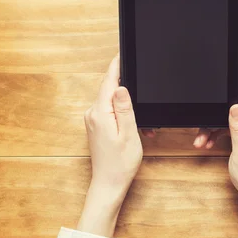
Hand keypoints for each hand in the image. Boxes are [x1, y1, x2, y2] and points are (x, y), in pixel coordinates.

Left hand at [77, 55, 141, 236]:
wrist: (108, 184)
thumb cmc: (120, 163)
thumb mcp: (129, 133)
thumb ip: (125, 108)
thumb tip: (122, 87)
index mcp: (100, 113)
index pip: (109, 81)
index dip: (117, 65)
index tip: (122, 52)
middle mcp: (92, 114)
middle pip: (111, 90)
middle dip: (129, 92)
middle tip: (144, 104)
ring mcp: (92, 120)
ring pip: (112, 102)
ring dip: (128, 108)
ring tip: (141, 127)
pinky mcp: (95, 126)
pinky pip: (110, 112)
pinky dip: (124, 115)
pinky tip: (134, 128)